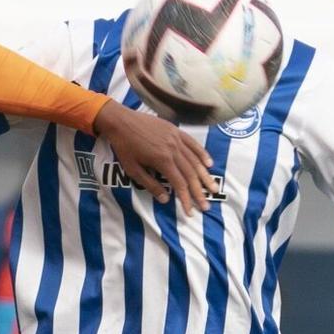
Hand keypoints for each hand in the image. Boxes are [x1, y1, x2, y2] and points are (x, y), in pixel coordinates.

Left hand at [93, 100, 213, 212]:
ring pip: (194, 160)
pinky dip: (202, 154)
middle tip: (206, 205)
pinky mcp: (176, 130)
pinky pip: (193, 143)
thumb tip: (165, 199)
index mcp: (163, 160)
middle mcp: (173, 149)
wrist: (120, 121)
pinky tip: (209, 164)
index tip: (190, 212)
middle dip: (199, 191)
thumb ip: (150, 185)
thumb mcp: (132, 169)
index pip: (180, 184)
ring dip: (205, 176)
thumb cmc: (124, 147)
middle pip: (190, 174)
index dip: (186, 199)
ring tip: (213, 189)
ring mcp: (176, 138)